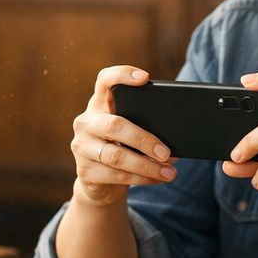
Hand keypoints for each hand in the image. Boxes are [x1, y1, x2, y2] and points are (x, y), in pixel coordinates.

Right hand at [71, 66, 177, 205]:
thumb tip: (176, 144)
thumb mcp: (129, 134)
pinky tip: (157, 179)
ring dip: (147, 166)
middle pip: (115, 125)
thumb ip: (145, 128)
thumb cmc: (121, 149)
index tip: (144, 77)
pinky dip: (142, 178)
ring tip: (169, 172)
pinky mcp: (85, 171)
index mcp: (99, 105)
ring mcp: (82, 147)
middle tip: (166, 152)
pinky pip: (118, 175)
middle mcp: (86, 122)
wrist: (99, 182)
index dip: (122, 75)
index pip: (105, 81)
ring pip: (117, 156)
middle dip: (144, 139)